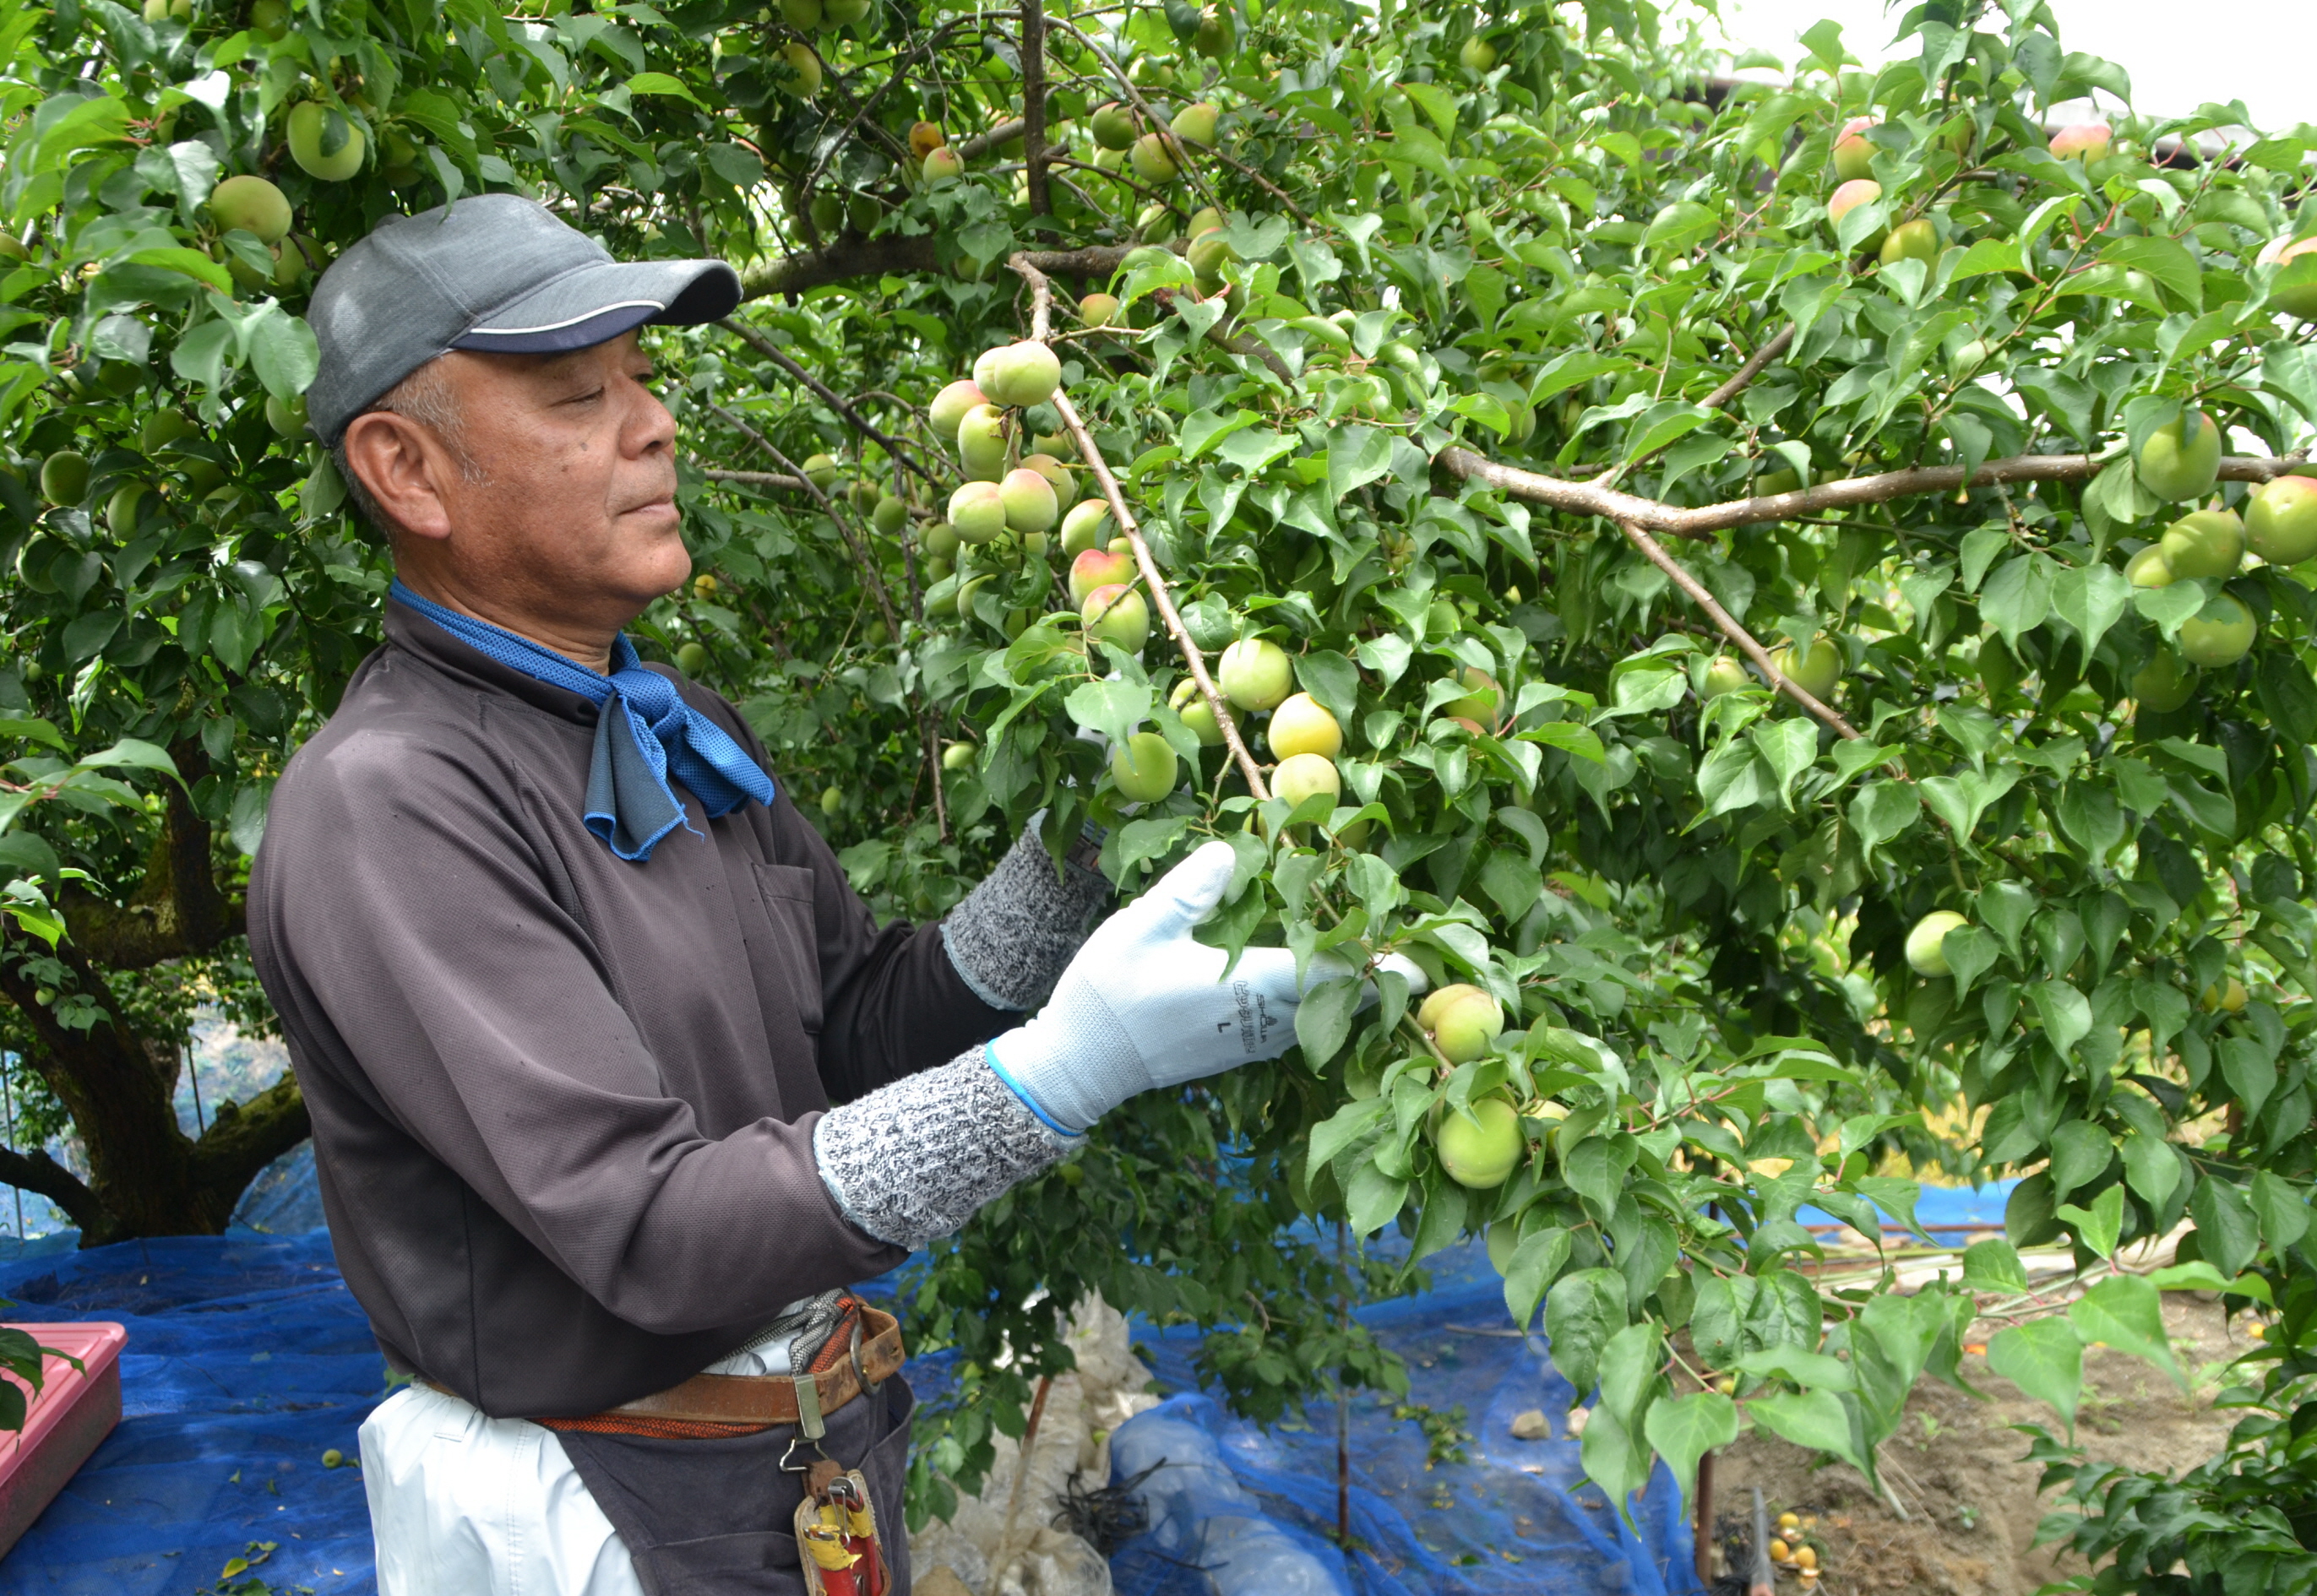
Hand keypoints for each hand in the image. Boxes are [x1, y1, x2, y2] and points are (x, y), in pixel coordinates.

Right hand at [984, 841, 1420, 1132]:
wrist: (1078, 1067)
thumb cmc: (1105, 996)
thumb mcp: (1137, 929)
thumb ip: (1188, 892)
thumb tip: (1227, 849)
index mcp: (1242, 986)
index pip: (1326, 977)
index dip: (1373, 967)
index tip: (1416, 959)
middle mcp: (1255, 1021)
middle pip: (1331, 1003)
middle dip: (1371, 983)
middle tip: (1414, 959)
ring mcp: (1244, 1042)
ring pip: (1313, 1019)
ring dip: (1342, 998)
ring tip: (1372, 968)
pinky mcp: (1231, 1052)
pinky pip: (1288, 1030)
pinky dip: (1310, 1009)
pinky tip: (1308, 988)